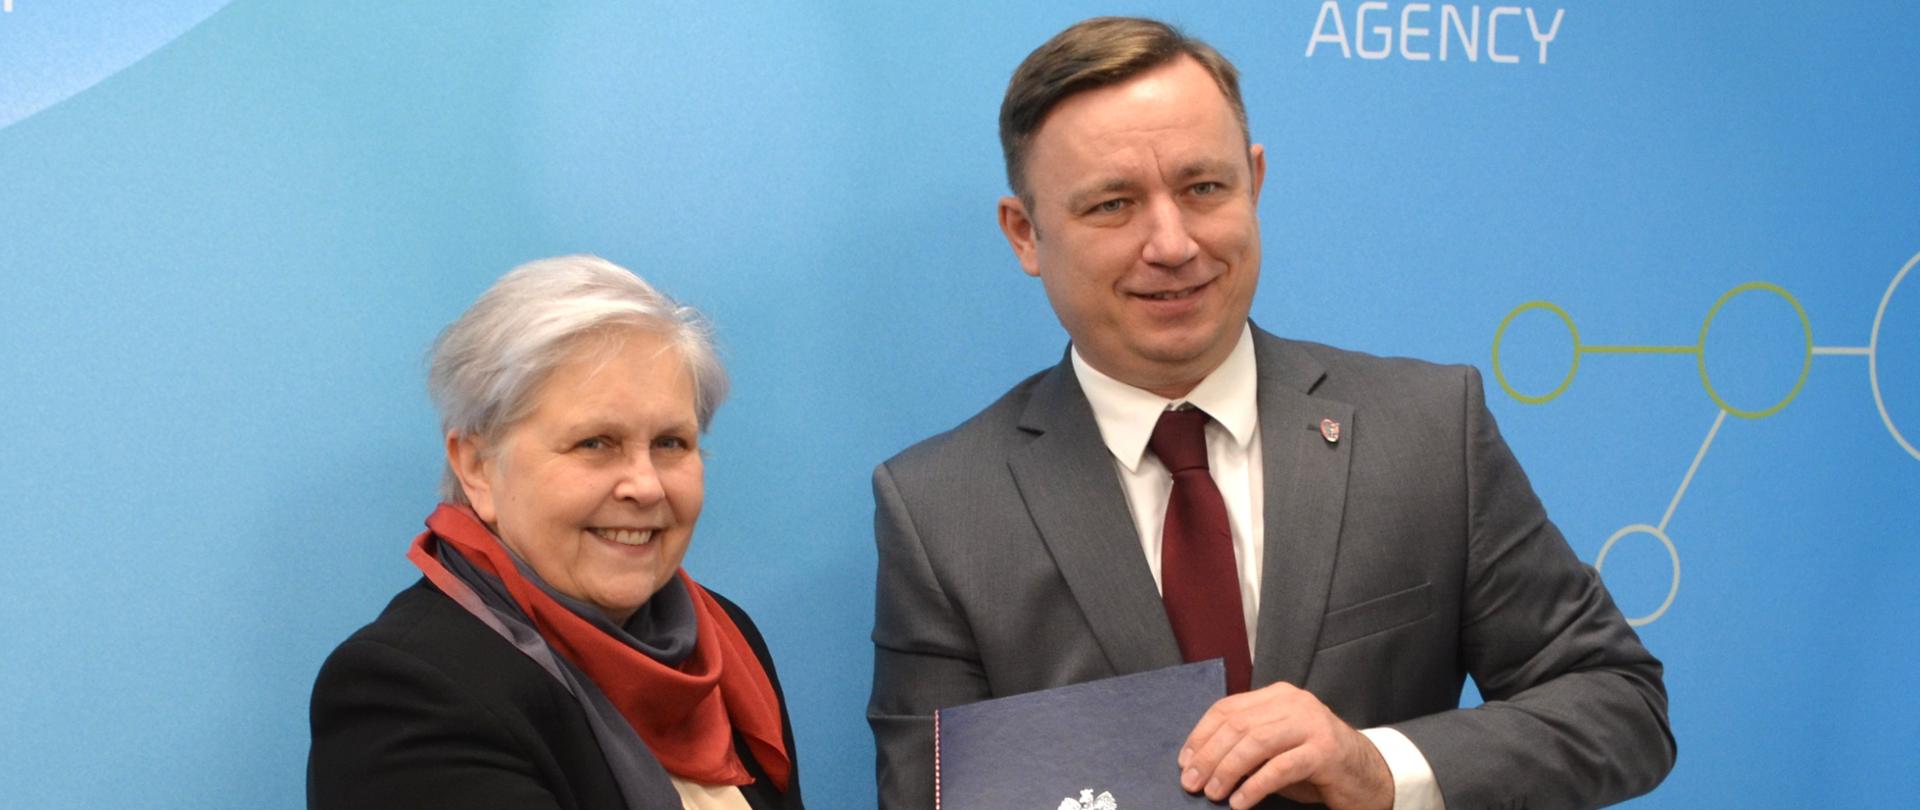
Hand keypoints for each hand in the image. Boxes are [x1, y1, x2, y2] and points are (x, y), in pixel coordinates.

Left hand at [1177, 682, 1394, 809]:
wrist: (1367, 776)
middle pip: (1238, 725)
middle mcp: (1295, 703)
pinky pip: (1280, 767)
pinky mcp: (1326, 751)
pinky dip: (1254, 786)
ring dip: (1227, 770)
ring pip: (1256, 743)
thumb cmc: (1314, 765)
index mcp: (1278, 696)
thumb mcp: (1275, 749)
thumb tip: (1199, 764)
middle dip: (1208, 756)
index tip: (1184, 762)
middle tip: (1192, 783)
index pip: (1228, 709)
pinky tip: (1240, 802)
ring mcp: (1312, 724)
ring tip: (1213, 794)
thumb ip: (1245, 746)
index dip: (1201, 735)